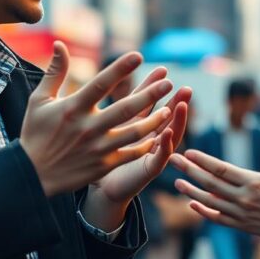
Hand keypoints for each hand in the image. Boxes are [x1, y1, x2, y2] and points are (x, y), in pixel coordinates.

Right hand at [20, 41, 174, 195]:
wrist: (32, 174)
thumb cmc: (36, 132)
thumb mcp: (40, 100)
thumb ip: (55, 72)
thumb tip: (60, 44)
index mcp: (72, 108)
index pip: (100, 84)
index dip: (120, 69)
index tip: (138, 55)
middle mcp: (87, 127)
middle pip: (124, 108)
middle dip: (149, 95)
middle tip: (168, 82)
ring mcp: (97, 148)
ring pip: (133, 133)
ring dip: (153, 121)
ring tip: (168, 110)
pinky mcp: (103, 165)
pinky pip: (131, 154)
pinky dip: (146, 145)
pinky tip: (158, 135)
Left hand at [92, 68, 191, 202]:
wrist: (98, 188)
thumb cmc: (93, 157)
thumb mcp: (94, 126)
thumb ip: (91, 103)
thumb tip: (74, 75)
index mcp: (134, 124)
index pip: (147, 101)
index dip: (154, 85)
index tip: (163, 69)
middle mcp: (147, 136)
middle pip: (166, 114)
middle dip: (176, 100)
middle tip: (185, 87)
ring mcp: (151, 152)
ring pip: (170, 133)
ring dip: (178, 119)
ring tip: (182, 105)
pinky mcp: (148, 169)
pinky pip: (160, 157)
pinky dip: (165, 145)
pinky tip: (168, 132)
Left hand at [169, 130, 259, 242]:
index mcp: (255, 181)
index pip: (222, 169)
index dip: (203, 161)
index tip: (189, 152)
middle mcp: (245, 198)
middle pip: (211, 183)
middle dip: (190, 171)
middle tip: (173, 160)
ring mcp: (242, 214)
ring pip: (211, 202)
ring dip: (192, 191)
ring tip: (177, 182)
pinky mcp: (244, 227)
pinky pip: (219, 219)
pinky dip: (204, 212)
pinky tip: (192, 204)